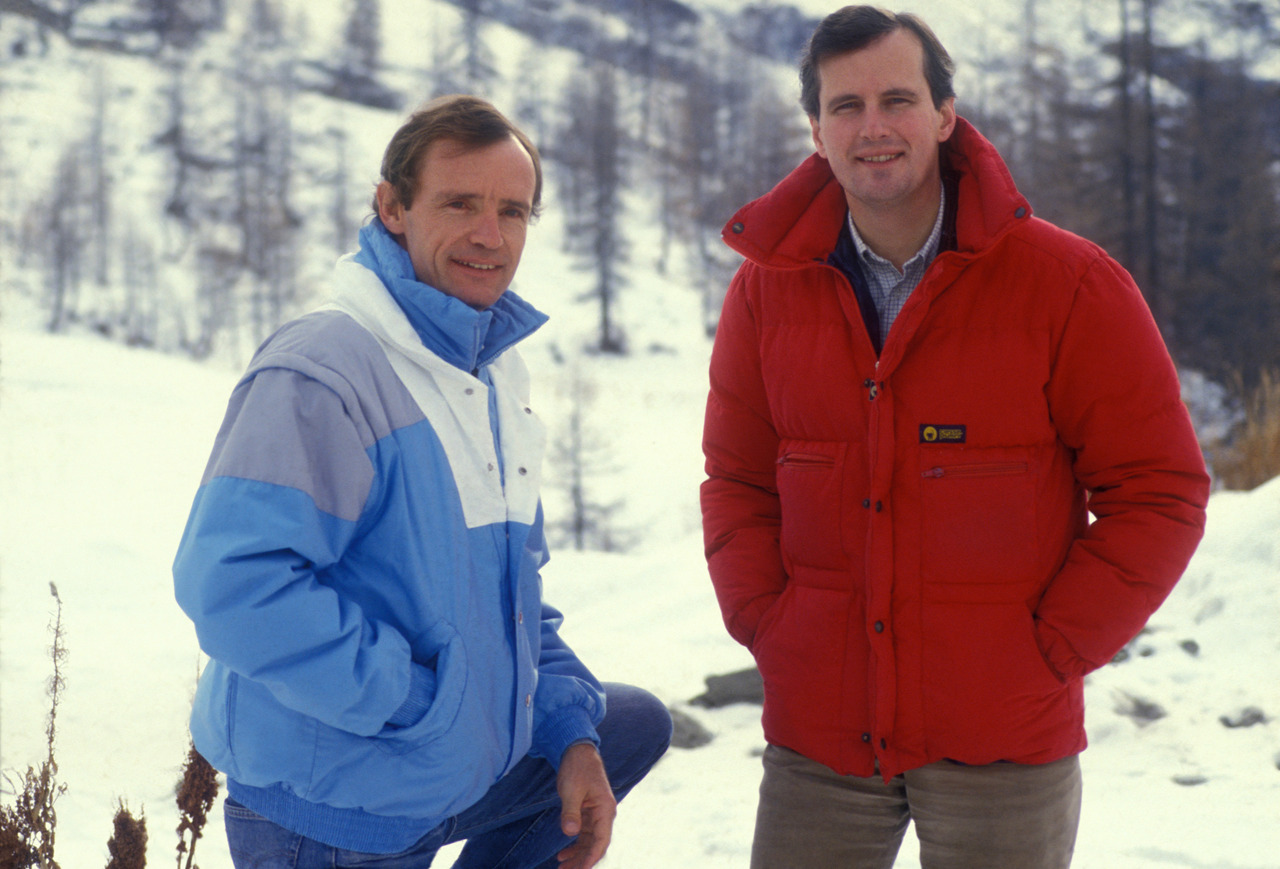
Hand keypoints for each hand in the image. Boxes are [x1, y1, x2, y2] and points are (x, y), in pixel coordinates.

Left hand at [555, 742, 616, 868]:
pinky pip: (583, 835)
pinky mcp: (587, 813)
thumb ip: (570, 812)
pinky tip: (563, 854)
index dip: (591, 857)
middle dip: (582, 861)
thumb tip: (570, 833)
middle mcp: (603, 815)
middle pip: (595, 845)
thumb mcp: (571, 790)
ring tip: (563, 868)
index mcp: (605, 809)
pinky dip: (574, 845)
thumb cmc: (578, 768)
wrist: (578, 752)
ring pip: (589, 842)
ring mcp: (596, 815)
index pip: (601, 840)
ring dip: (577, 856)